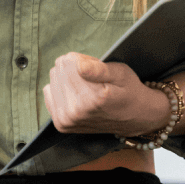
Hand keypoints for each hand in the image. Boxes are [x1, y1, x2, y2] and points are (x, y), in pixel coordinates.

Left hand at [43, 54, 170, 137]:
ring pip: (53, 79)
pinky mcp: (61, 123)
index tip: (97, 68)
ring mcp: (66, 120)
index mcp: (91, 99)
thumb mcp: (121, 74)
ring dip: (69, 79)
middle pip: (59, 69)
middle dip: (75, 69)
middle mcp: (75, 112)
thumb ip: (98, 69)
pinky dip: (62, 90)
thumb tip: (77, 64)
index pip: (68, 61)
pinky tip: (77, 95)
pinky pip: (49, 92)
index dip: (83, 60)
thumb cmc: (129, 91)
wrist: (136, 117)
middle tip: (94, 79)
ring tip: (88, 87)